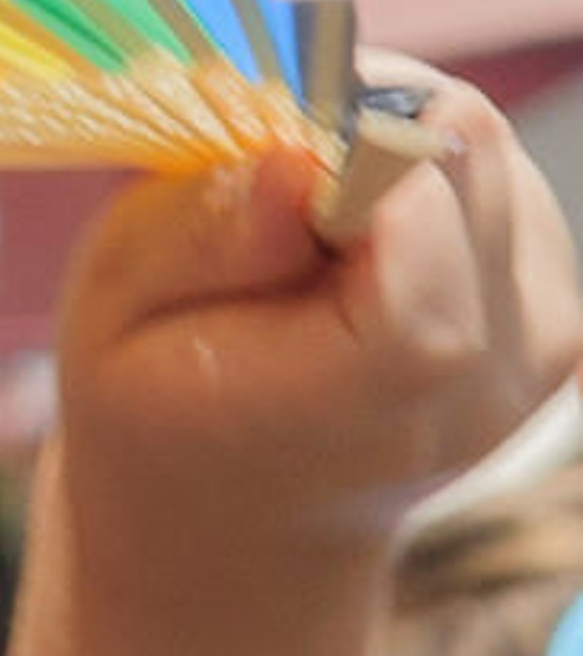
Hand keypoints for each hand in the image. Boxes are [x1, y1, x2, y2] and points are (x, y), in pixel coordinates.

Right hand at [53, 63, 582, 607]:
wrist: (239, 531)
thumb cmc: (156, 406)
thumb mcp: (115, 314)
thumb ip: (206, 232)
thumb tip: (297, 152)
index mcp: (373, 390)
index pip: (416, 203)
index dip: (341, 139)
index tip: (262, 154)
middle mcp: (487, 378)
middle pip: (463, 153)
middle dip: (363, 124)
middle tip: (275, 180)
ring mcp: (539, 359)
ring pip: (493, 153)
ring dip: (396, 151)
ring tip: (314, 222)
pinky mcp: (557, 330)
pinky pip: (511, 188)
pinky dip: (431, 181)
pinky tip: (363, 238)